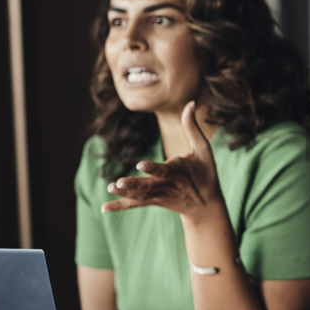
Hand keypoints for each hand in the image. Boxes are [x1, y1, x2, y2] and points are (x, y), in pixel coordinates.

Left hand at [102, 101, 221, 220]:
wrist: (206, 206)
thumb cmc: (206, 173)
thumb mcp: (203, 150)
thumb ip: (192, 127)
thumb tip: (190, 102)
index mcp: (179, 172)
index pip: (164, 170)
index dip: (153, 168)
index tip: (140, 165)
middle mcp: (167, 186)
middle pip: (148, 186)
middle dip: (133, 185)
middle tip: (119, 183)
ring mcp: (159, 195)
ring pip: (140, 196)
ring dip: (124, 193)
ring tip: (110, 188)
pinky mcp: (153, 201)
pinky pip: (134, 204)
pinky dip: (119, 206)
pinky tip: (103, 207)